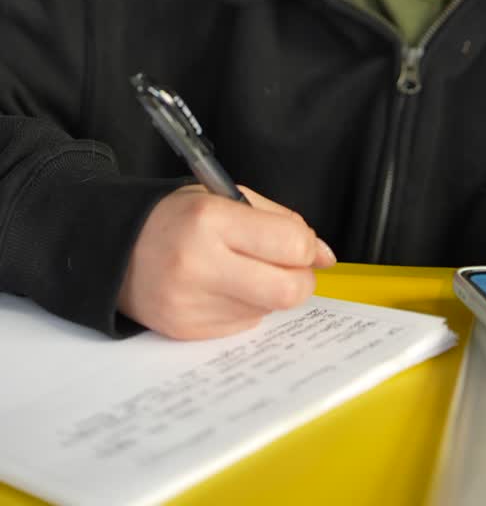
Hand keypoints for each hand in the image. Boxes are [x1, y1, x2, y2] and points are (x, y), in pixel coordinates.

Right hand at [117, 184, 335, 339]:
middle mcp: (200, 265)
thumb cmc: (176, 218)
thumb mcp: (224, 197)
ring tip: (243, 270)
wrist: (117, 251)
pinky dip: (246, 306)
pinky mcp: (189, 332)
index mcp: (211, 220)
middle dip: (301, 279)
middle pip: (287, 290)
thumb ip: (279, 220)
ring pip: (269, 310)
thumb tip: (325, 256)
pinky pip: (244, 325)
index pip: (290, 243)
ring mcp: (193, 304)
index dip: (307, 246)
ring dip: (270, 292)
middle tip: (291, 267)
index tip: (303, 244)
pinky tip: (223, 287)